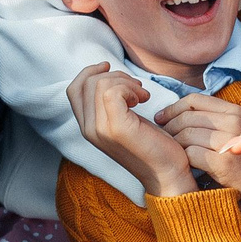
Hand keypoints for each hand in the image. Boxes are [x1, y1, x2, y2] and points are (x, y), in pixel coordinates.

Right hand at [67, 64, 193, 198]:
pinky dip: (130, 88)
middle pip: (88, 83)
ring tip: (142, 95)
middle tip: (136, 88)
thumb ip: (109, 105)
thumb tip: (107, 74)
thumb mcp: (123, 121)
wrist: (167, 173)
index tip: (110, 68)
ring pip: (100, 84)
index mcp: (87, 127)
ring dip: (126, 81)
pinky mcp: (117, 129)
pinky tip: (143, 99)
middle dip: (115, 75)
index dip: (89, 72)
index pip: (73, 89)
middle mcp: (89, 130)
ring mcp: (100, 130)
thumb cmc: (151, 144)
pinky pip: (112, 92)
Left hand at [157, 93, 240, 196]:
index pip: (194, 100)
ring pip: (186, 134)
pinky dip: (182, 158)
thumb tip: (178, 113)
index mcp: (235, 111)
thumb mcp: (237, 133)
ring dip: (173, 144)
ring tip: (171, 152)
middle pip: (187, 117)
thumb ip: (215, 121)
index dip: (172, 108)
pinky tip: (183, 165)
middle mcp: (234, 122)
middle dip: (168, 127)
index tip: (160, 118)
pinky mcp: (225, 163)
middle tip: (162, 138)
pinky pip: (191, 153)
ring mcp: (230, 142)